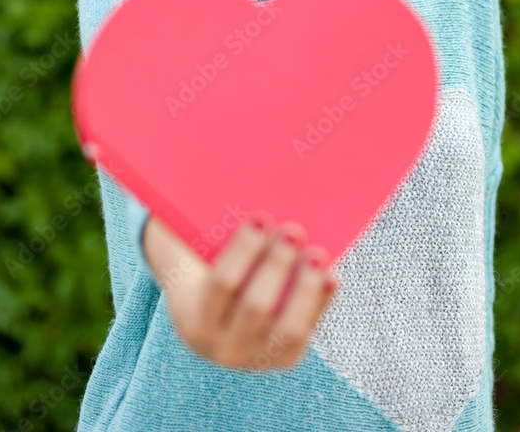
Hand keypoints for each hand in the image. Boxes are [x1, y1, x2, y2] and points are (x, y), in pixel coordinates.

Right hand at [142, 212, 339, 369]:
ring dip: (305, 288)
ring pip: (286, 328)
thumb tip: (190, 160)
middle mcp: (222, 348)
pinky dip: (321, 304)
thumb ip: (187, 216)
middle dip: (277, 265)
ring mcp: (255, 359)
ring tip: (317, 251)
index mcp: (193, 317)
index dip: (244, 250)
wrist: (210, 318)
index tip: (262, 217)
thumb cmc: (204, 264)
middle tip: (293, 227)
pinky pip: (306, 334)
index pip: (222, 284)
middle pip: (256, 305)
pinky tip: (332, 274)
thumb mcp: (190, 249)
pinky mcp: (284, 359)